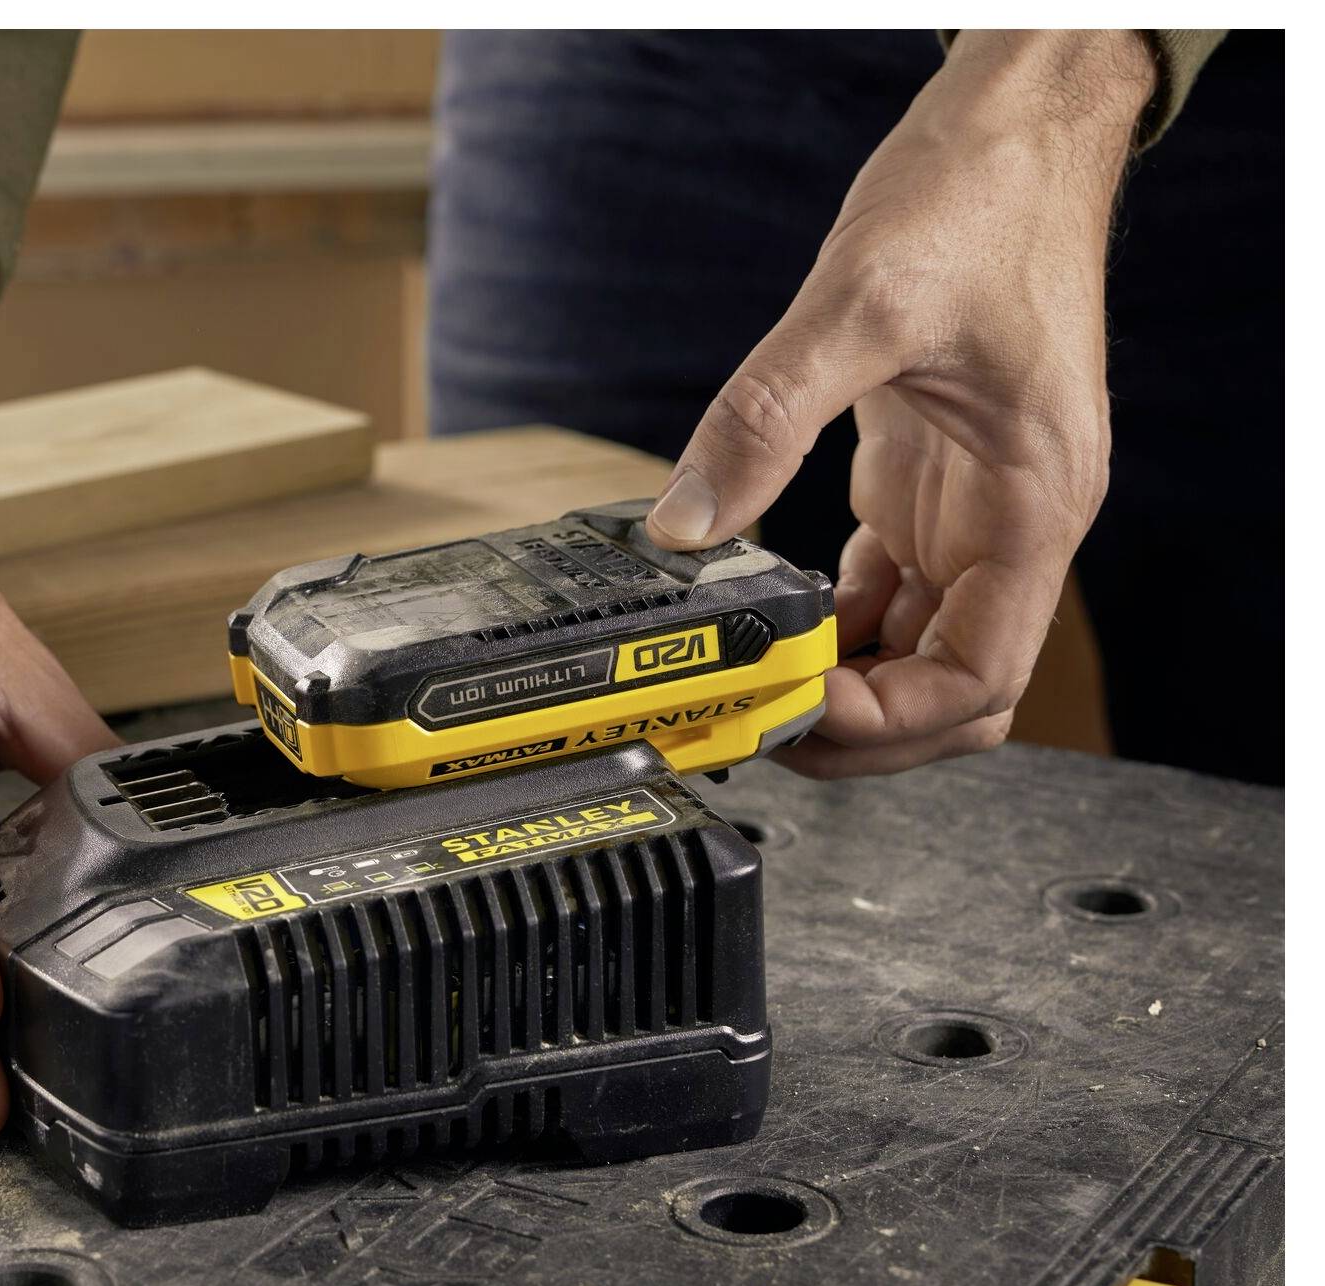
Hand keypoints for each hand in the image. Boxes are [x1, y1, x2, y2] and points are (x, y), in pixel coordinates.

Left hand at [643, 30, 1154, 775]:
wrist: (1017, 127)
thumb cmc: (985, 197)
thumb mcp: (863, 302)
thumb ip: (765, 417)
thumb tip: (685, 523)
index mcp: (1034, 505)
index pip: (979, 680)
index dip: (886, 720)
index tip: (792, 708)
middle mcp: (1011, 523)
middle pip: (950, 689)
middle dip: (860, 726)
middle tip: (756, 720)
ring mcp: (970, 507)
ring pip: (913, 647)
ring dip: (837, 678)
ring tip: (741, 679)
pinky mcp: (925, 480)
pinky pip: (881, 587)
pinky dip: (824, 615)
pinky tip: (760, 610)